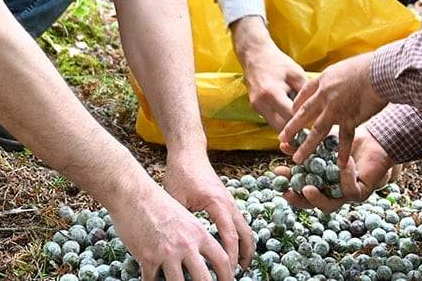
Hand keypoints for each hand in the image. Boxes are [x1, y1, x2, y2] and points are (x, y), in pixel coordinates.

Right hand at [109, 178, 237, 280]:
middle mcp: (185, 244)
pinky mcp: (147, 257)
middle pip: (204, 279)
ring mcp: (166, 252)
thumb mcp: (184, 216)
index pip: (222, 260)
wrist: (132, 193)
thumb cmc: (157, 203)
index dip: (228, 276)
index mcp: (198, 233)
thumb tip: (201, 255)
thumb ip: (194, 236)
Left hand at [163, 152, 255, 272]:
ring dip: (245, 247)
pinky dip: (239, 237)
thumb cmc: (181, 173)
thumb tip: (178, 247)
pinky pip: (238, 222)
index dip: (230, 257)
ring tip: (238, 266)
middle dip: (244, 256)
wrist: (188, 152)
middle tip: (238, 274)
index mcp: (218, 204)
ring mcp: (230, 201)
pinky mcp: (226, 201)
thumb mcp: (176, 199)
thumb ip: (181, 222)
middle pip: (245, 234)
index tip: (227, 272)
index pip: (230, 236)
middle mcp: (229, 204)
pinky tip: (230, 248)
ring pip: (245, 228)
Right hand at [231, 16, 308, 130]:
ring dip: (287, 125)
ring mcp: (256, 107)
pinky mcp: (255, 107)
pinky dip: (281, 119)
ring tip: (302, 120)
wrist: (255, 55)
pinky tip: (290, 113)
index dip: (304, 120)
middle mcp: (261, 103)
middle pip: (281, 127)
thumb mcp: (295, 72)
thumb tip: (317, 107)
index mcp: (272, 93)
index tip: (316, 122)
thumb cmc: (276, 62)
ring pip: (275, 126)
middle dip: (296, 128)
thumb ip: (305, 91)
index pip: (290, 115)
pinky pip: (270, 119)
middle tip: (311, 127)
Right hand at [275, 128, 399, 212]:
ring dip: (317, 198)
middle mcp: (333, 193)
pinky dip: (345, 178)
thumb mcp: (324, 142)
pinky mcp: (361, 193)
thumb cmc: (351, 141)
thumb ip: (306, 145)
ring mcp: (346, 195)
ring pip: (329, 206)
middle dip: (297, 199)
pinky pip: (350, 191)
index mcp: (322, 182)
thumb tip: (282, 143)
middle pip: (312, 204)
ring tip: (307, 188)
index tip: (276, 174)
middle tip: (285, 191)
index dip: (288, 184)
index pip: (302, 189)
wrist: (377, 141)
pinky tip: (343, 163)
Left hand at [279, 52, 385, 164]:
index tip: (291, 111)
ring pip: (317, 130)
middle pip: (304, 114)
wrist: (379, 71)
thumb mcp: (345, 66)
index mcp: (325, 80)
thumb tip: (342, 77)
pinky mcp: (350, 118)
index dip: (298, 103)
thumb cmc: (369, 65)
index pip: (305, 93)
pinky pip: (344, 139)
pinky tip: (340, 164)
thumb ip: (339, 76)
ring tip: (297, 159)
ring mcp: (335, 108)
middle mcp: (325, 95)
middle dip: (292, 128)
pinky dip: (343, 152)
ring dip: (307, 146)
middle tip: (281, 139)